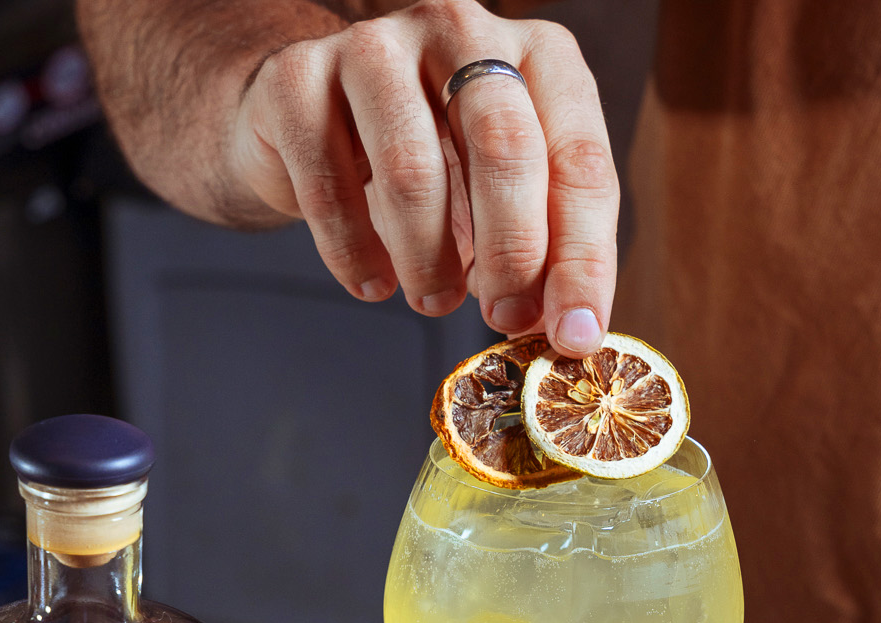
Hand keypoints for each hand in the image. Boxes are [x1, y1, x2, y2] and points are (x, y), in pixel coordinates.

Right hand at [233, 0, 619, 354]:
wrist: (310, 118)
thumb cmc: (430, 161)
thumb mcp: (502, 197)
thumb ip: (544, 248)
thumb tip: (572, 327)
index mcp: (537, 55)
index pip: (579, 161)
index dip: (582, 259)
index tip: (574, 334)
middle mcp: (461, 30)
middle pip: (505, 148)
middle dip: (512, 254)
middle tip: (504, 317)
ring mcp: (374, 47)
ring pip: (413, 171)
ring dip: (429, 262)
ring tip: (434, 300)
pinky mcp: (298, 80)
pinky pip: (331, 186)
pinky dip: (356, 254)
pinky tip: (373, 283)